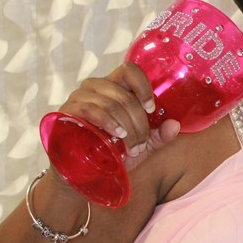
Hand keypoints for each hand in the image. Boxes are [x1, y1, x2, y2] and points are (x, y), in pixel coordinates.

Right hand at [56, 62, 180, 173]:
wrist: (83, 172)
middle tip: (141, 144)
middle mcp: (96, 87)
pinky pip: (91, 110)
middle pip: (125, 94)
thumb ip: (159, 135)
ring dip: (127, 128)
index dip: (144, 86)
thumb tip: (175, 125)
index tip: (151, 108)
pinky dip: (108, 123)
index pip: (130, 70)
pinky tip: (118, 135)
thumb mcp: (142, 145)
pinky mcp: (67, 111)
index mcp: (114, 87)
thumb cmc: (112, 153)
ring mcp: (79, 97)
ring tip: (132, 147)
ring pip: (111, 104)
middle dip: (139, 122)